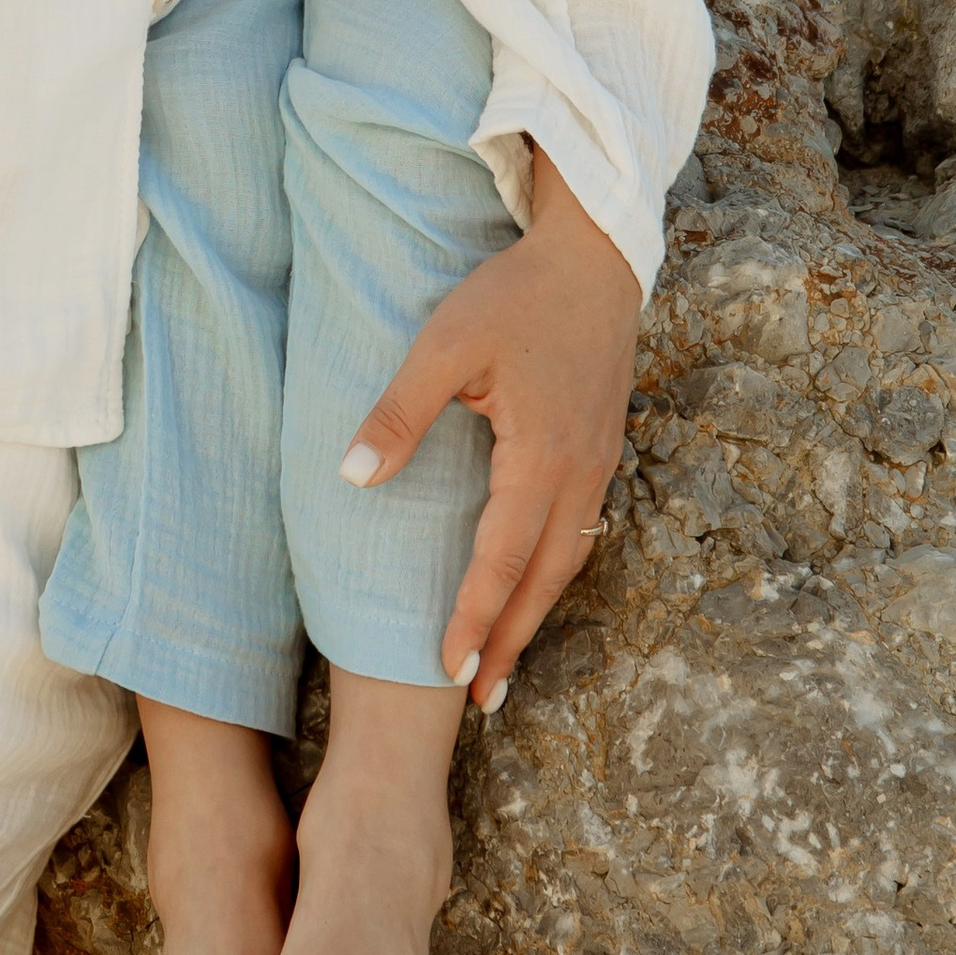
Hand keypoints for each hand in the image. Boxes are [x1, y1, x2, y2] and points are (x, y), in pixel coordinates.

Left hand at [339, 149, 639, 709]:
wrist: (595, 256)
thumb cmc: (514, 295)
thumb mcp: (445, 343)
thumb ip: (400, 412)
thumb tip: (352, 476)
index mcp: (541, 456)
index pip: (500, 558)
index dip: (472, 617)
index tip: (446, 670)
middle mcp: (580, 473)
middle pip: (543, 579)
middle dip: (509, 641)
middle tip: (477, 698)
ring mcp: (599, 464)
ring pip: (567, 561)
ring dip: (533, 614)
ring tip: (502, 662)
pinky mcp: (602, 449)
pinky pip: (580, 531)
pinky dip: (553, 572)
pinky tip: (533, 585)